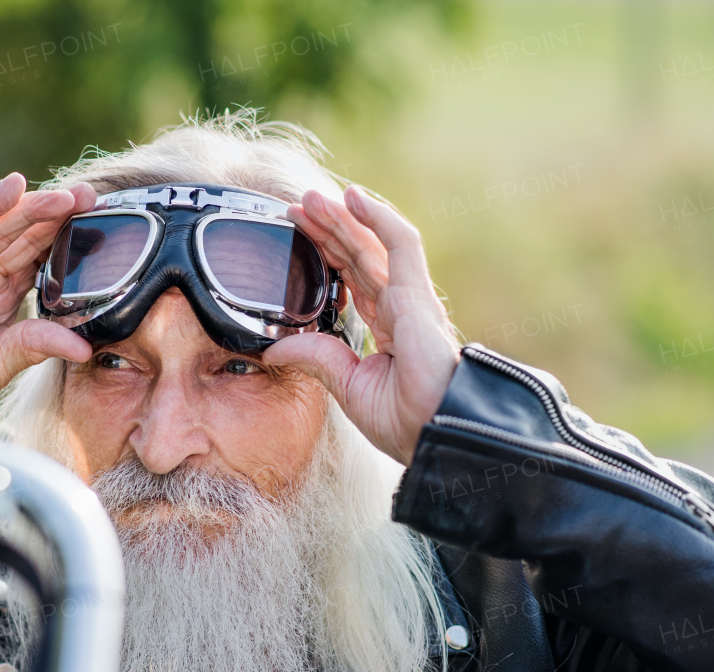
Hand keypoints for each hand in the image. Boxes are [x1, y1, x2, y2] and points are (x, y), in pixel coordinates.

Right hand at [0, 173, 95, 405]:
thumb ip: (35, 345)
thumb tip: (83, 349)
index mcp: (3, 292)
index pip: (40, 258)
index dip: (68, 240)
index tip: (102, 227)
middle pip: (24, 235)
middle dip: (57, 216)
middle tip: (92, 198)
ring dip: (31, 207)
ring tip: (65, 196)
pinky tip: (13, 188)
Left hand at [263, 186, 460, 465]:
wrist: (438, 432)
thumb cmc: (407, 419)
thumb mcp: (347, 386)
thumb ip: (315, 359)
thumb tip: (274, 349)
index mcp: (386, 326)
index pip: (351, 276)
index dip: (325, 251)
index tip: (297, 233)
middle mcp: (399, 305)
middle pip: (358, 253)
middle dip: (327, 228)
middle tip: (296, 206)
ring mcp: (410, 297)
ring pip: (372, 242)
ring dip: (342, 217)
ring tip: (311, 199)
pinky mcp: (417, 294)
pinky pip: (400, 243)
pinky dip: (377, 216)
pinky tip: (352, 198)